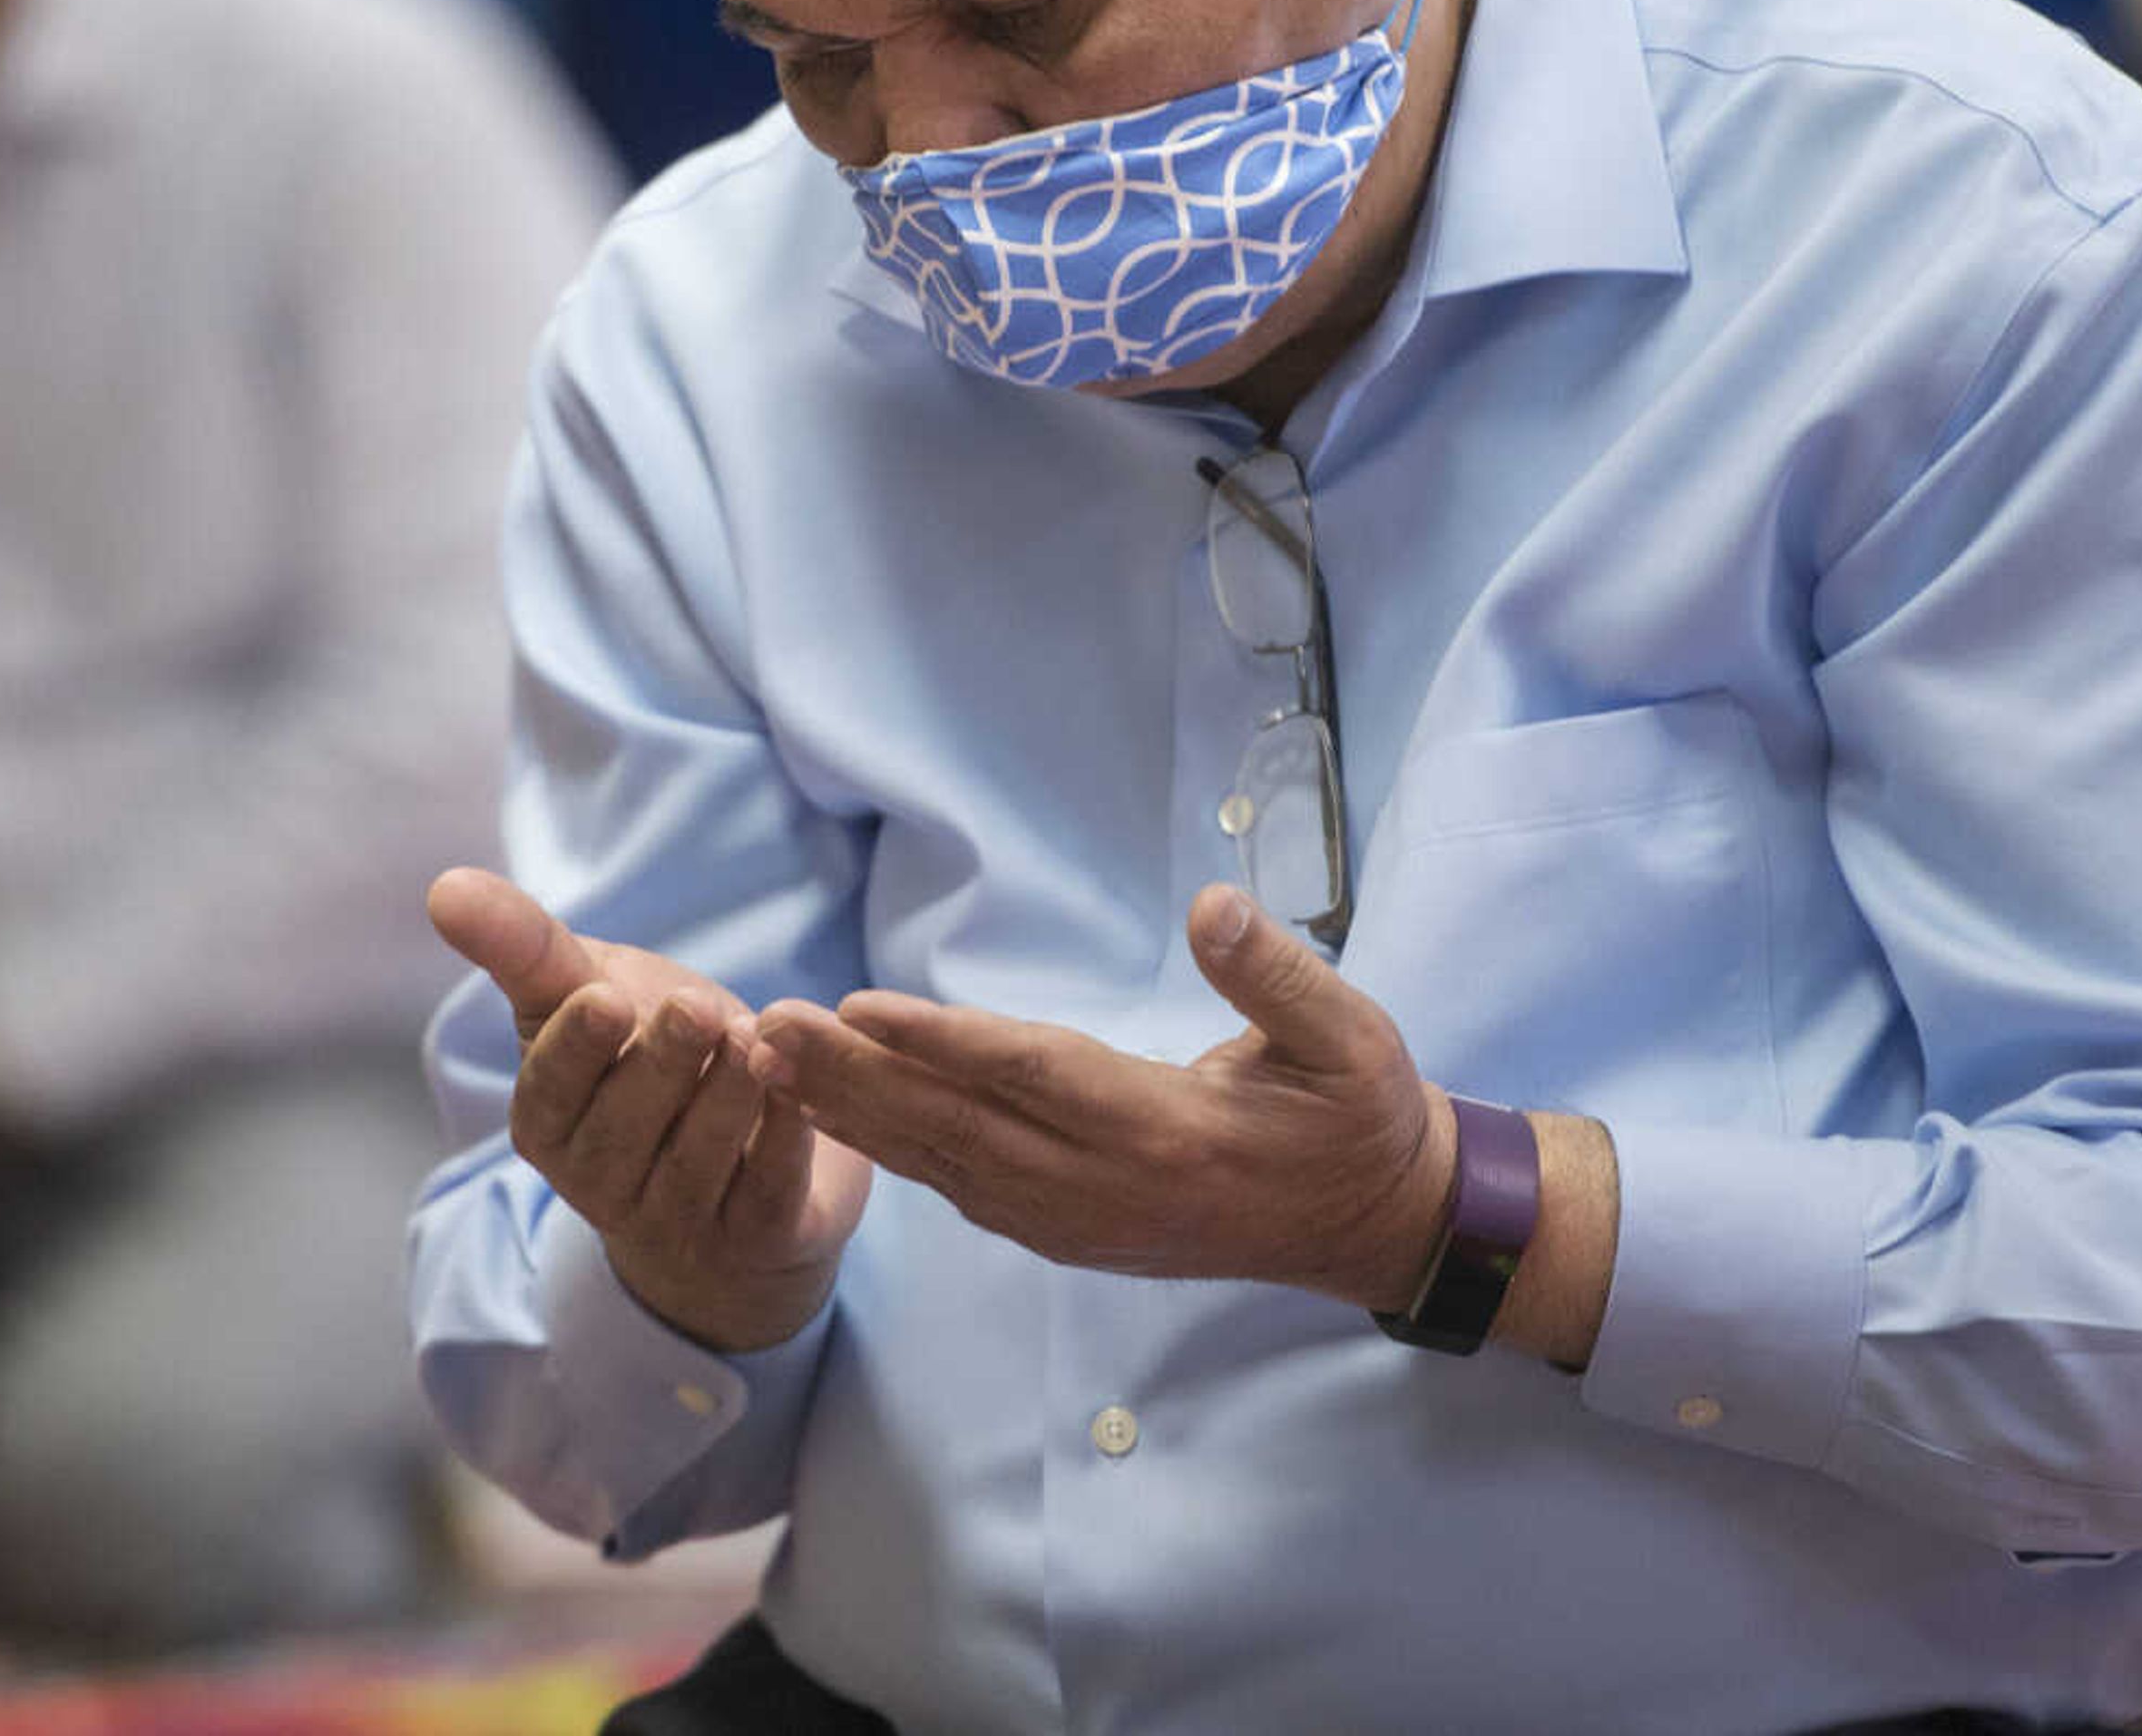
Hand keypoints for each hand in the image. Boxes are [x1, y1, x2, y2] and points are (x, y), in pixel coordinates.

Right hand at [431, 867, 868, 1354]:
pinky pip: (767, 1192)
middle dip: (662, 1063)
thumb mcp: (586, 994)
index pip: (551, 1089)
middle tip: (696, 1008)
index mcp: (547, 1122)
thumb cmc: (645, 1062)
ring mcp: (676, 1221)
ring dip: (728, 1096)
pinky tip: (799, 1087)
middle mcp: (599, 1182)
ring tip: (755, 1038)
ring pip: (696, 1159)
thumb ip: (525, 945)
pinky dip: (784, 1138)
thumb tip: (444, 886)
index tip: (605, 998)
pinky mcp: (753, 1239)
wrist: (733, 1166)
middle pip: (625, 1126)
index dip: (578, 1046)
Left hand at [756, 884, 1456, 1313]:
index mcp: (1169, 1132)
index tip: (858, 1009)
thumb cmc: (1361, 1117)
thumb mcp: (1351, 1038)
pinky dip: (896, 1154)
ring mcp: (1083, 1224)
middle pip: (961, 1130)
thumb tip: (1211, 905)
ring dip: (855, 1116)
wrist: (1376, 1226)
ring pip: (948, 1167)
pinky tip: (840, 1117)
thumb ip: (1277, 974)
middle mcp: (1107, 1189)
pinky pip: (965, 1192)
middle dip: (854, 1081)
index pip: (1034, 1078)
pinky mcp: (1073, 1235)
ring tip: (772, 1064)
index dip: (941, 1044)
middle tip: (766, 1031)